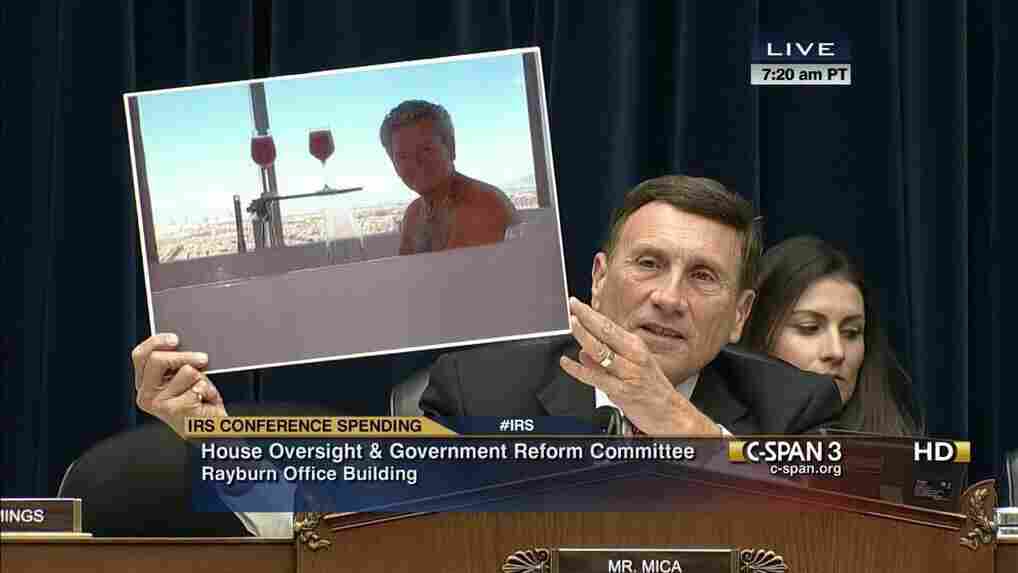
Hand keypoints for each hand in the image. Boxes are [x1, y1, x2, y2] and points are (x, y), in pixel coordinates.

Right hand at [133, 333, 226, 438]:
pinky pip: (199, 385)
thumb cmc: (198, 402)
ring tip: (201, 391)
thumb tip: (183, 343)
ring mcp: (159, 404)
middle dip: (184, 356)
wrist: (211, 430)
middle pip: (158, 359)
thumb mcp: (184, 378)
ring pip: (186, 371)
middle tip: (203, 358)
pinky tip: (206, 401)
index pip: (140, 356)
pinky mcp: (176, 409)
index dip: (156, 342)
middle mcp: (146, 395)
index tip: (175, 338)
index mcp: (144, 384)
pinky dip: (209, 390)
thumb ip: (177, 363)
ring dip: (202, 378)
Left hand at [559, 298, 721, 435]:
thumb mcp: (634, 369)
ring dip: (584, 335)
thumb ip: (605, 362)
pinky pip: (595, 378)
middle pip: (605, 332)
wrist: (672, 415)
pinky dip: (578, 370)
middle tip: (571, 307)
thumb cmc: (655, 392)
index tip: (576, 304)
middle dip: (586, 317)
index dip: (590, 314)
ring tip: (571, 326)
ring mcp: (628, 373)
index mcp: (636, 348)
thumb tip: (583, 354)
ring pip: (600, 350)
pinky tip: (567, 363)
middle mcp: (633, 357)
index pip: (609, 326)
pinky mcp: (621, 390)